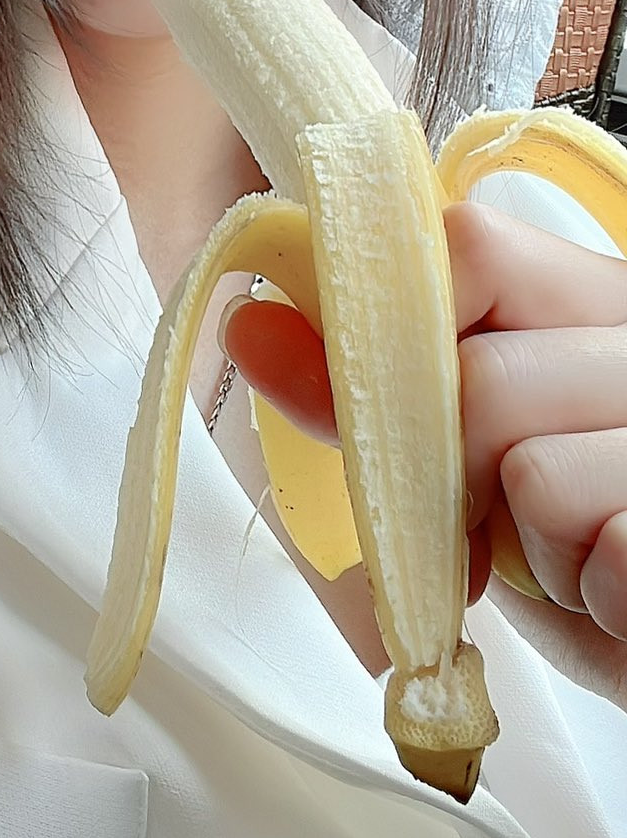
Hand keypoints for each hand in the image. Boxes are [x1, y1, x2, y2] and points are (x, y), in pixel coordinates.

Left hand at [224, 203, 626, 706]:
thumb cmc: (562, 539)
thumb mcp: (459, 453)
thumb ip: (369, 390)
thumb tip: (247, 325)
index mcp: (591, 293)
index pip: (468, 245)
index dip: (401, 334)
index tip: (398, 415)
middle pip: (478, 372)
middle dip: (454, 473)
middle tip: (494, 517)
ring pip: (528, 469)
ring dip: (526, 546)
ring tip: (567, 552)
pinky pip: (601, 548)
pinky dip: (587, 592)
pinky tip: (612, 587)